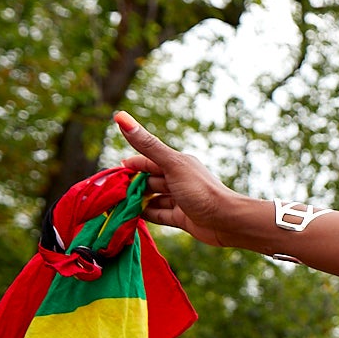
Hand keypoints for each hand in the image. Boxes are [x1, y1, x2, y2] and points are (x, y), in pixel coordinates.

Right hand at [112, 112, 252, 247]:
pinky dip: (146, 215)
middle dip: (131, 186)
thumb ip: (147, 145)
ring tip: (115, 208)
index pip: (146, 161)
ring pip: (152, 198)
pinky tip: (130, 218)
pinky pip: (159, 214)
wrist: (229, 221)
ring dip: (136, 202)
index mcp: (177, 163)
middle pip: (148, 181)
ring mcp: (180, 199)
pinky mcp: (182, 218)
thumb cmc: (201, 190)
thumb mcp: (171, 164)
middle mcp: (178, 180)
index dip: (129, 166)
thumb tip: (120, 116)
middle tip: (109, 195)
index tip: (110, 175)